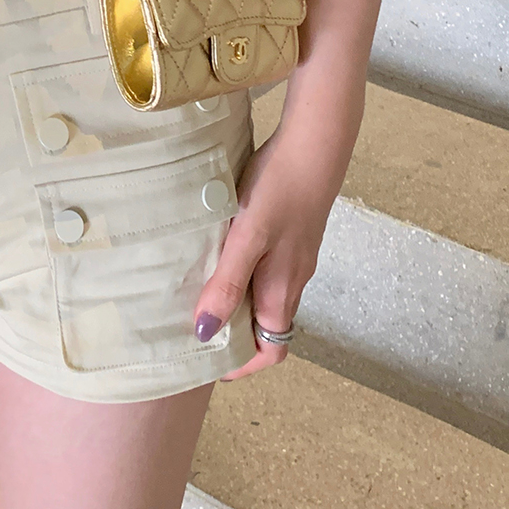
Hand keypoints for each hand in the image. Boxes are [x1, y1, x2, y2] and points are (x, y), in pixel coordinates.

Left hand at [191, 103, 351, 380]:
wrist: (315, 144)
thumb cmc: (281, 189)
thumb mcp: (248, 238)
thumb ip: (228, 284)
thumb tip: (205, 333)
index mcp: (283, 289)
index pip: (272, 350)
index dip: (243, 364)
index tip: (208, 362)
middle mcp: (294, 279)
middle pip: (267, 326)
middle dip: (235, 334)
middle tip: (193, 326)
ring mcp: (295, 256)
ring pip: (266, 295)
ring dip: (237, 301)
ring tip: (198, 290)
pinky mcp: (292, 234)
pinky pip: (267, 268)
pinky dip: (243, 273)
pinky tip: (220, 252)